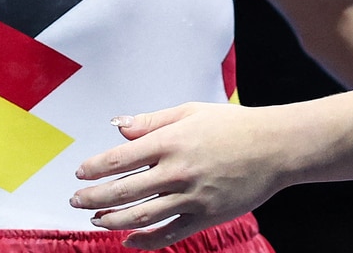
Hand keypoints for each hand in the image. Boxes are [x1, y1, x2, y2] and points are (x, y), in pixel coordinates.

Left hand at [71, 104, 287, 248]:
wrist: (276, 147)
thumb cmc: (233, 125)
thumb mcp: (191, 112)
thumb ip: (152, 121)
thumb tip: (118, 126)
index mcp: (172, 141)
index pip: (120, 158)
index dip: (94, 168)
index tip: (80, 173)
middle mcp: (178, 171)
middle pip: (123, 191)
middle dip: (93, 198)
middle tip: (76, 201)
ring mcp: (192, 197)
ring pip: (141, 216)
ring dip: (112, 221)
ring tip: (96, 220)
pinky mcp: (206, 216)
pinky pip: (169, 234)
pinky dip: (146, 241)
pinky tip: (129, 240)